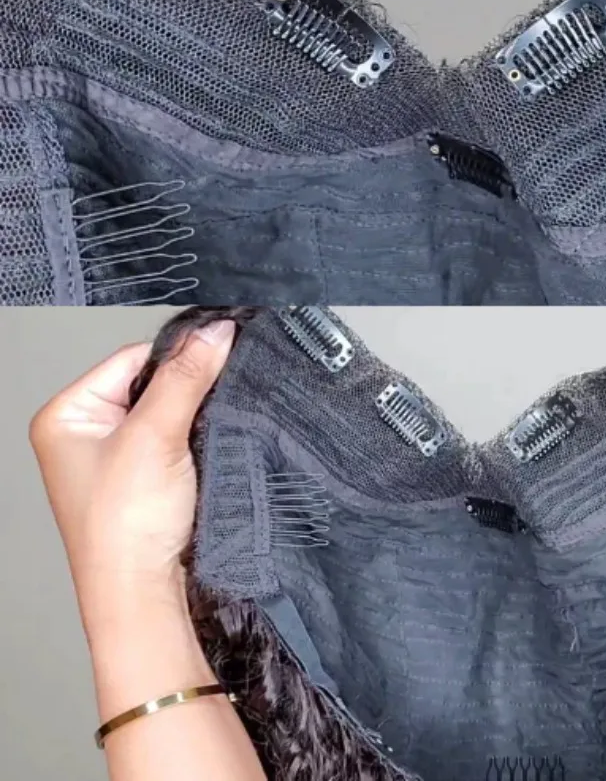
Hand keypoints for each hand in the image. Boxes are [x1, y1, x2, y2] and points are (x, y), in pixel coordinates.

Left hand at [29, 320, 235, 620]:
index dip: (176, 357)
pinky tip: (207, 448)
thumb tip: (216, 332)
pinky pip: (178, 437)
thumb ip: (187, 377)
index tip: (218, 352)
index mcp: (66, 416)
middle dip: (188, 389)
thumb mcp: (155, 436)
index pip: (131, 358)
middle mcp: (86, 433)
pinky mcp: (145, 476)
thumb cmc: (124, 528)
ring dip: (195, 415)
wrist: (143, 593)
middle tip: (213, 402)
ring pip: (169, 409)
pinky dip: (198, 437)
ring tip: (205, 434)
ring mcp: (116, 457)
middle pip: (152, 382)